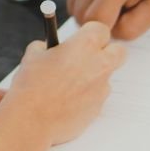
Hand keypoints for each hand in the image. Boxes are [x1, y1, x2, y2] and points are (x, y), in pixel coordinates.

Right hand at [0, 22, 126, 146]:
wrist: (31, 120)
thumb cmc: (31, 86)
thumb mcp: (32, 56)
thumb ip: (47, 47)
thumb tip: (49, 48)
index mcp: (85, 45)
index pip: (101, 30)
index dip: (90, 34)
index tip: (81, 39)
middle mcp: (99, 65)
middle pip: (119, 51)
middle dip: (108, 52)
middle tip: (88, 57)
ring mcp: (101, 88)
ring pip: (106, 77)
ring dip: (93, 77)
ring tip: (67, 86)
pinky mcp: (98, 108)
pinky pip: (97, 97)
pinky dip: (86, 97)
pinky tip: (66, 102)